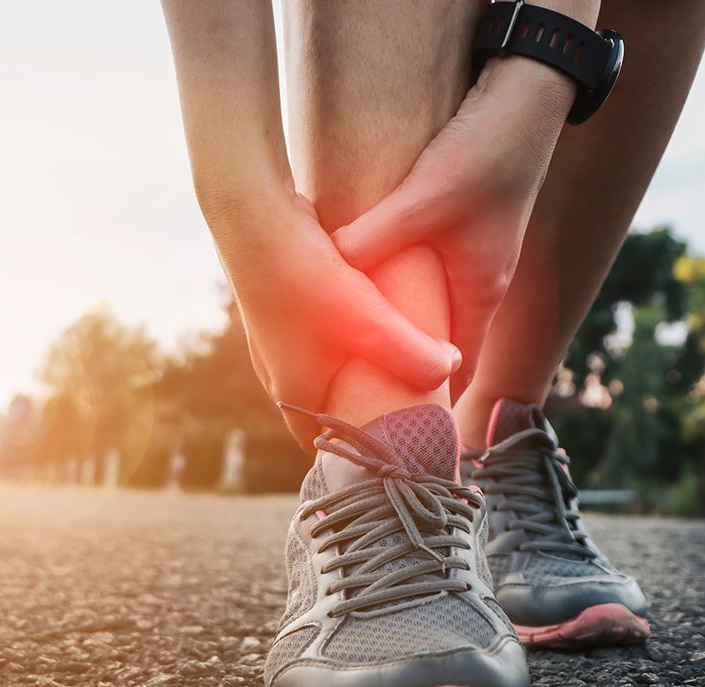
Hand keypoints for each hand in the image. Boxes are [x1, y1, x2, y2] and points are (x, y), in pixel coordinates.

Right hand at [214, 190, 460, 448]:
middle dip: (365, 411)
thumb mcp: (371, 322)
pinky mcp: (280, 309)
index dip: (364, 449)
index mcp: (295, 393)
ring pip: (323, 371)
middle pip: (329, 408)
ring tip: (397, 366)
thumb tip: (451, 368)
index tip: (397, 445)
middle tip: (407, 408)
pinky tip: (372, 318)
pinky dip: (344, 341)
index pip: (330, 444)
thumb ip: (415, 354)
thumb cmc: (309, 279)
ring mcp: (274, 341)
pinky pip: (318, 339)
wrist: (252, 220)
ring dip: (355, 373)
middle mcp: (279, 373)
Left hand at [332, 56, 576, 401]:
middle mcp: (481, 281)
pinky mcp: (462, 228)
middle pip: (443, 345)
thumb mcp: (426, 199)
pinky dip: (402, 289)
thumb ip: (376, 238)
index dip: (429, 402)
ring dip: (402, 327)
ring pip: (433, 310)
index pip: (459, 371)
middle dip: (408, 369)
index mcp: (482, 291)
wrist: (525, 97)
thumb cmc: (487, 153)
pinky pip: (428, 277)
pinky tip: (368, 282)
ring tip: (354, 343)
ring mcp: (473, 255)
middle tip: (357, 386)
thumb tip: (329, 270)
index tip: (391, 423)